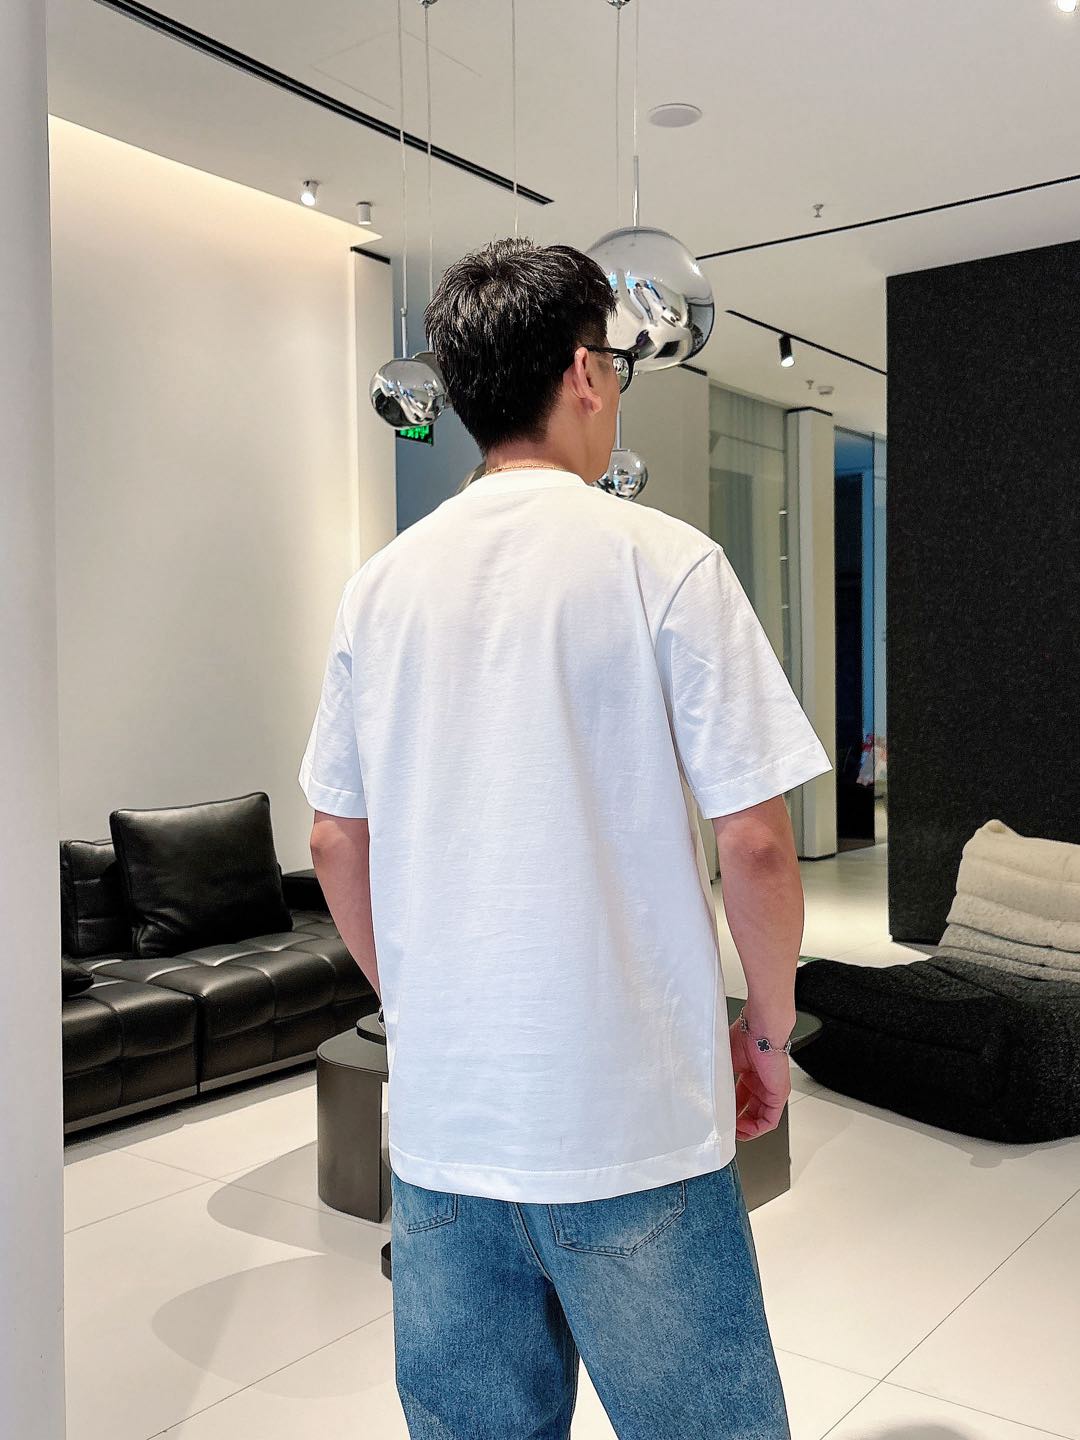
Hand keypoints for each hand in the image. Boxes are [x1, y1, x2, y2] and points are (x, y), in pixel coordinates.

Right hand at [729, 1015, 791, 1140]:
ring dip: (746, 1129)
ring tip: (733, 1132)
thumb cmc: (744, 1035)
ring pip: (761, 1119)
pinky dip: (756, 1128)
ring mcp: (772, 1089)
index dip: (731, 1111)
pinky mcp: (779, 1094)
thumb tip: (703, 1089)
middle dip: (738, 1123)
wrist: (760, 1028)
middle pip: (751, 1111)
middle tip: (726, 1128)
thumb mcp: (726, 1061)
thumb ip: (719, 1077)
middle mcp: (762, 1082)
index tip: (721, 1117)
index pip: (741, 1098)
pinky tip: (743, 1130)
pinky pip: (769, 1120)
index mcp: (750, 1072)